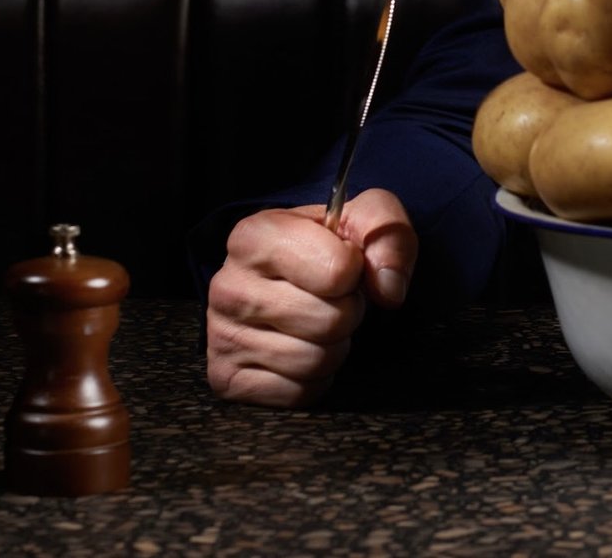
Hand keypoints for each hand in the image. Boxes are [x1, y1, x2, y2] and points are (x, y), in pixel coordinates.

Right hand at [205, 188, 415, 406]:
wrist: (290, 281)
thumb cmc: (329, 248)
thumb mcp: (366, 218)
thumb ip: (389, 235)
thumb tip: (390, 290)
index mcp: (255, 235)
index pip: (339, 271)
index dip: (356, 272)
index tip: (343, 265)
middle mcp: (228, 285)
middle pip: (330, 321)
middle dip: (349, 313)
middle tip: (335, 300)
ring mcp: (221, 335)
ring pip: (314, 360)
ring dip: (334, 346)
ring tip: (319, 323)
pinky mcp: (226, 378)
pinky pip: (298, 392)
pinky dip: (314, 378)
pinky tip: (302, 348)